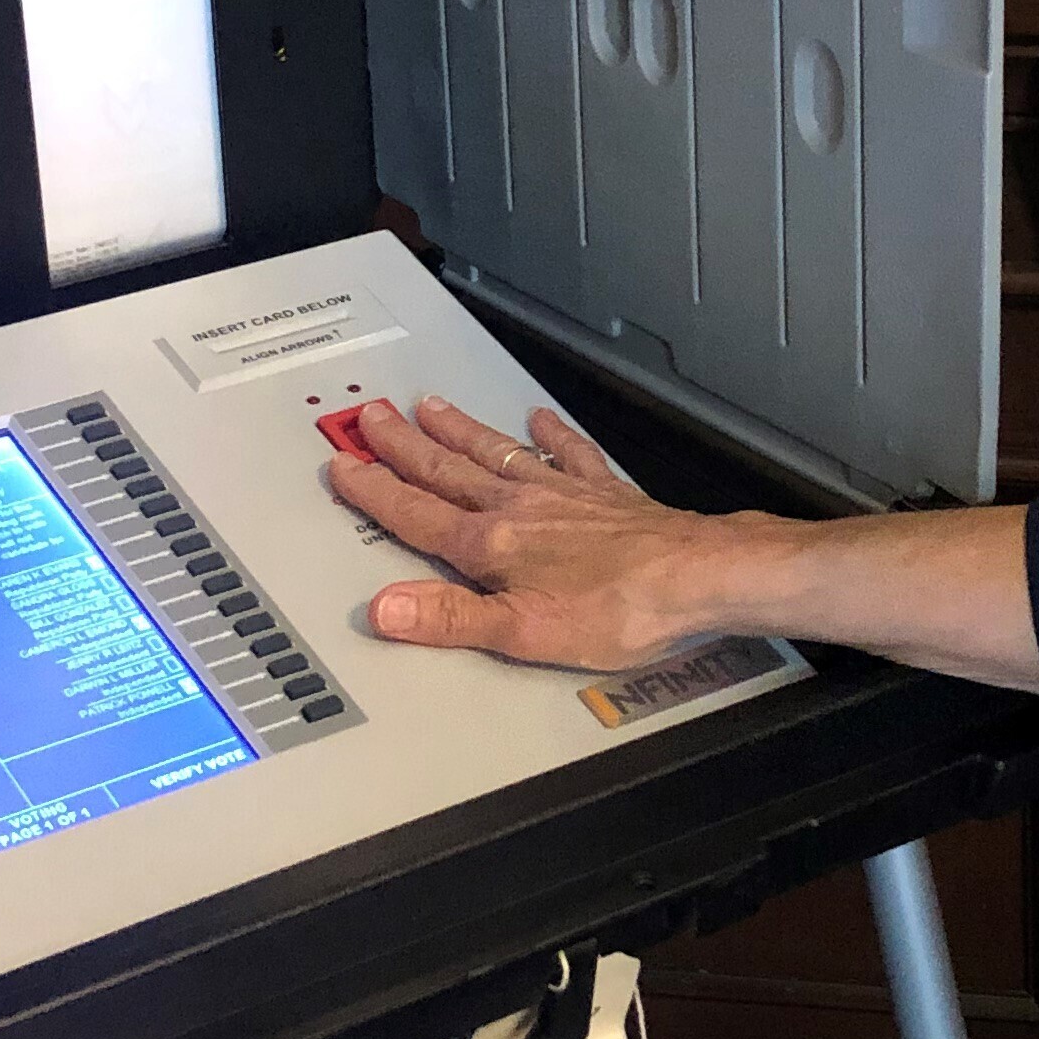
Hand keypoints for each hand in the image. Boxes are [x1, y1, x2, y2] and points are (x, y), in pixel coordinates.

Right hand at [321, 395, 760, 670]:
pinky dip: (551, 435)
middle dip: (404, 447)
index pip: (416, 515)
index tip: (343, 468)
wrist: (696, 579)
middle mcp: (520, 509)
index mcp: (492, 546)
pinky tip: (540, 419)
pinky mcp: (603, 495)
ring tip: (429, 406)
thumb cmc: (618, 611)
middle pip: (448, 471)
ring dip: (460, 431)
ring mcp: (562, 495)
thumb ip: (448, 619)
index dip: (375, 493)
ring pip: (496, 453)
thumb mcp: (521, 631)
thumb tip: (384, 609)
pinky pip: (569, 453)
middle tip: (370, 417)